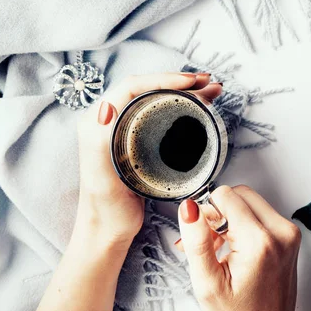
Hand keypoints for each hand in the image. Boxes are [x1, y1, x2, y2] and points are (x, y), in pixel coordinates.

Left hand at [34, 72, 221, 310]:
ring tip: (212, 90)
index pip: (133, 86)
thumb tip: (106, 105)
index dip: (163, 79)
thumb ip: (99, 142)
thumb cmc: (105, 209)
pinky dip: (184, 106)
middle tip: (209, 83)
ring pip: (158, 99)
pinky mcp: (139, 141)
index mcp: (98, 121)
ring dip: (186, 91)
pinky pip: (163, 114)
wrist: (109, 232)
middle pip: (148, 88)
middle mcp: (110, 119)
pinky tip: (202, 107)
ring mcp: (126, 129)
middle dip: (180, 82)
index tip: (191, 82)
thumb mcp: (101, 179)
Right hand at [178, 185, 301, 310]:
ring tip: (218, 250)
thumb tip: (189, 207)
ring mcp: (289, 233)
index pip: (226, 196)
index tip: (202, 238)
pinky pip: (260, 213)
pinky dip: (242, 224)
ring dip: (229, 218)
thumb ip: (197, 241)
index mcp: (261, 241)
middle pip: (239, 194)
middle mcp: (281, 231)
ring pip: (249, 202)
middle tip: (208, 243)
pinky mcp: (289, 236)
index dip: (206, 213)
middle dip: (218, 212)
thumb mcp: (207, 284)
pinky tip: (232, 250)